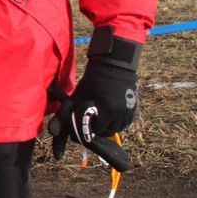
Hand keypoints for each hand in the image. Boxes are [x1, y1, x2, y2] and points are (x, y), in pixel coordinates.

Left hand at [50, 48, 138, 172]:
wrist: (113, 65)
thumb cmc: (93, 79)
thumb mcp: (80, 94)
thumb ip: (72, 109)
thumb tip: (62, 121)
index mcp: (107, 110)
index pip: (98, 130)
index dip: (90, 129)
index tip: (85, 125)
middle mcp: (120, 113)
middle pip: (109, 132)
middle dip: (99, 130)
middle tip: (92, 125)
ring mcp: (129, 111)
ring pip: (118, 128)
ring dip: (110, 127)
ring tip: (101, 121)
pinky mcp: (134, 107)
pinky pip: (126, 122)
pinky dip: (118, 123)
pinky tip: (111, 117)